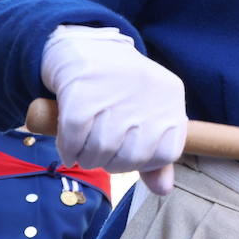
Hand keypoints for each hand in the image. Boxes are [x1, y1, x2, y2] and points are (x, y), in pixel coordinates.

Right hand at [41, 25, 187, 194]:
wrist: (84, 48)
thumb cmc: (119, 91)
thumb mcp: (147, 115)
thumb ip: (156, 155)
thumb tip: (163, 190)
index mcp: (171, 96)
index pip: (168, 153)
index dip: (145, 163)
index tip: (128, 155)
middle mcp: (147, 90)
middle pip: (133, 157)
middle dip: (112, 165)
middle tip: (101, 154)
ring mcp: (114, 89)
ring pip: (101, 151)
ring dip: (87, 159)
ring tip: (84, 149)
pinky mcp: (80, 90)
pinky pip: (73, 140)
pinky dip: (68, 151)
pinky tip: (68, 148)